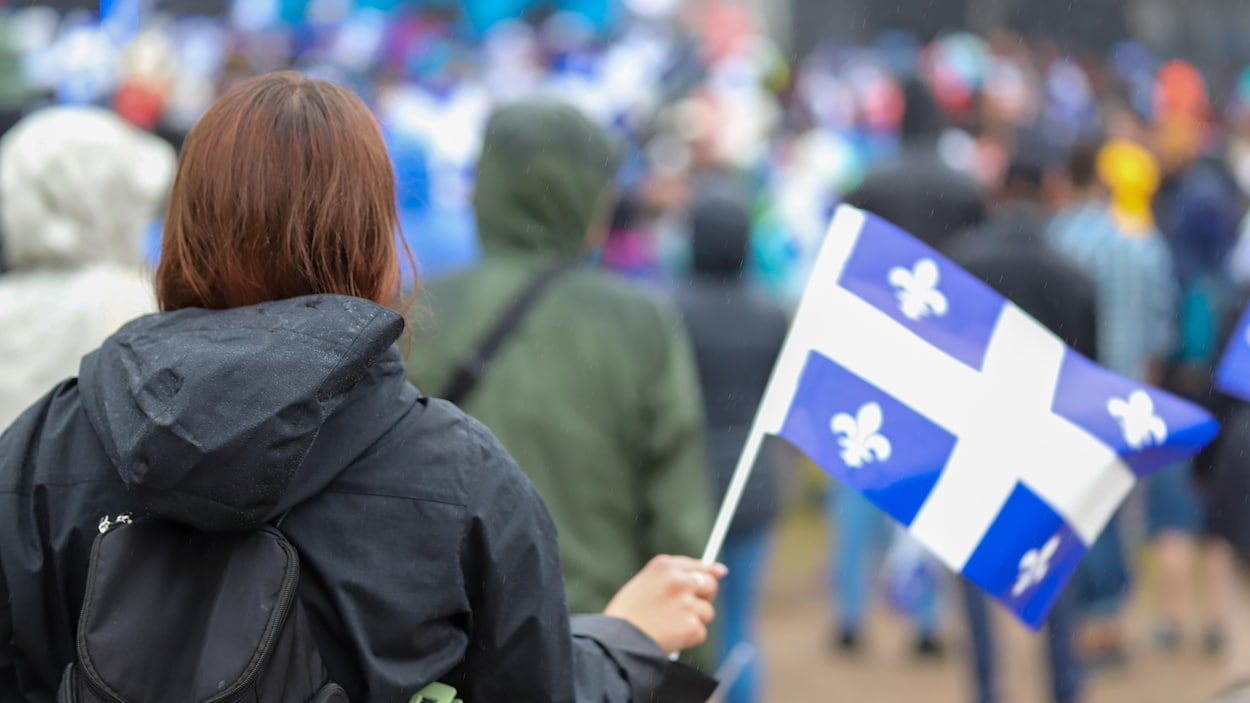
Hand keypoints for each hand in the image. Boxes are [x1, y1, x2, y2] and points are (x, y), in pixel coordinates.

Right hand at [603, 555, 727, 653]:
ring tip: (668, 625)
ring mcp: (687, 603)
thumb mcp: (645, 582)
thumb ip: (676, 575)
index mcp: (665, 565)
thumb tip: (720, 571)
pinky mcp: (691, 626)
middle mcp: (679, 580)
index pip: (698, 564)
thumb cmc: (627, 613)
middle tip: (689, 607)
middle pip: (710, 584)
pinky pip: (700, 632)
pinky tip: (670, 637)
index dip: (709, 570)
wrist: (618, 640)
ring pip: (706, 612)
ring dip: (693, 620)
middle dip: (704, 596)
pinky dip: (688, 638)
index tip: (719, 572)